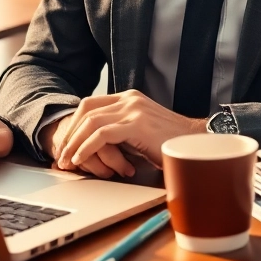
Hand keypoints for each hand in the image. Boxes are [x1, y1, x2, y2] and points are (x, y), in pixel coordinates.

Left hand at [54, 90, 205, 171]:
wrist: (198, 143)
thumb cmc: (171, 143)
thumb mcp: (141, 133)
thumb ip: (121, 132)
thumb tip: (95, 148)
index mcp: (130, 98)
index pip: (91, 104)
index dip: (74, 124)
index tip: (67, 143)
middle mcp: (130, 99)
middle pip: (86, 110)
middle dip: (70, 133)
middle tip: (62, 155)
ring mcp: (133, 110)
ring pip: (90, 122)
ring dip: (74, 143)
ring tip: (68, 161)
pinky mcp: (137, 125)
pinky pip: (101, 135)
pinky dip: (86, 148)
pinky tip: (80, 159)